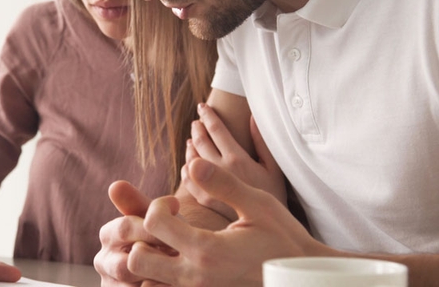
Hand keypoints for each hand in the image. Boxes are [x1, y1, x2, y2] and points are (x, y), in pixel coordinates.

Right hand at [94, 181, 172, 285]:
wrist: (179, 263)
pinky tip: (173, 284)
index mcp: (109, 234)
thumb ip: (140, 203)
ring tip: (181, 274)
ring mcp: (111, 284)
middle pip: (125, 263)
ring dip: (158, 281)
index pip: (125, 228)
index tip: (179, 228)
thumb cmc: (169, 236)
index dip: (154, 228)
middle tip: (181, 258)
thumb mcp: (159, 219)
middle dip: (157, 261)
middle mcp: (103, 261)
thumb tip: (115, 185)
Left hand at [129, 158, 332, 286]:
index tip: (175, 203)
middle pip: (136, 259)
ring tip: (167, 243)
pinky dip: (158, 277)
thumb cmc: (282, 238)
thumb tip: (193, 163)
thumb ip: (223, 184)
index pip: (153, 222)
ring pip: (145, 281)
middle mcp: (195, 278)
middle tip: (163, 225)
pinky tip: (176, 260)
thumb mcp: (258, 204)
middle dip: (141, 237)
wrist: (302, 278)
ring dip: (148, 258)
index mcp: (206, 251)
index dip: (158, 205)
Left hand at [183, 103, 287, 220]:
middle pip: (200, 142)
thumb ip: (261, 142)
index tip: (202, 107)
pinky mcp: (205, 201)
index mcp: (237, 159)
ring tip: (192, 139)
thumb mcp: (273, 168)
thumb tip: (252, 118)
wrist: (269, 230)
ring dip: (191, 145)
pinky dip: (186, 168)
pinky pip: (188, 180)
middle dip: (197, 128)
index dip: (208, 115)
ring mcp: (210, 187)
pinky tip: (188, 164)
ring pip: (191, 159)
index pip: (216, 130)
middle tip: (196, 122)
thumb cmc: (276, 197)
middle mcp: (220, 171)